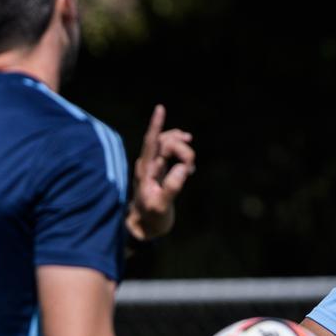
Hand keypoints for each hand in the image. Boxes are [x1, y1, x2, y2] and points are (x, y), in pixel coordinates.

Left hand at [127, 104, 194, 240]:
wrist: (146, 226)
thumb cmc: (152, 218)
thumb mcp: (162, 206)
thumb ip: (172, 186)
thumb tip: (183, 168)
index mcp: (145, 170)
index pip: (151, 143)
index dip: (156, 125)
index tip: (160, 108)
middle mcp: (147, 163)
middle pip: (165, 141)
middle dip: (181, 149)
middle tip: (190, 168)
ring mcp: (152, 165)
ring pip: (169, 144)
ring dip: (183, 150)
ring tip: (190, 167)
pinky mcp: (159, 168)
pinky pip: (171, 151)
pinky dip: (182, 153)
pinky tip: (188, 164)